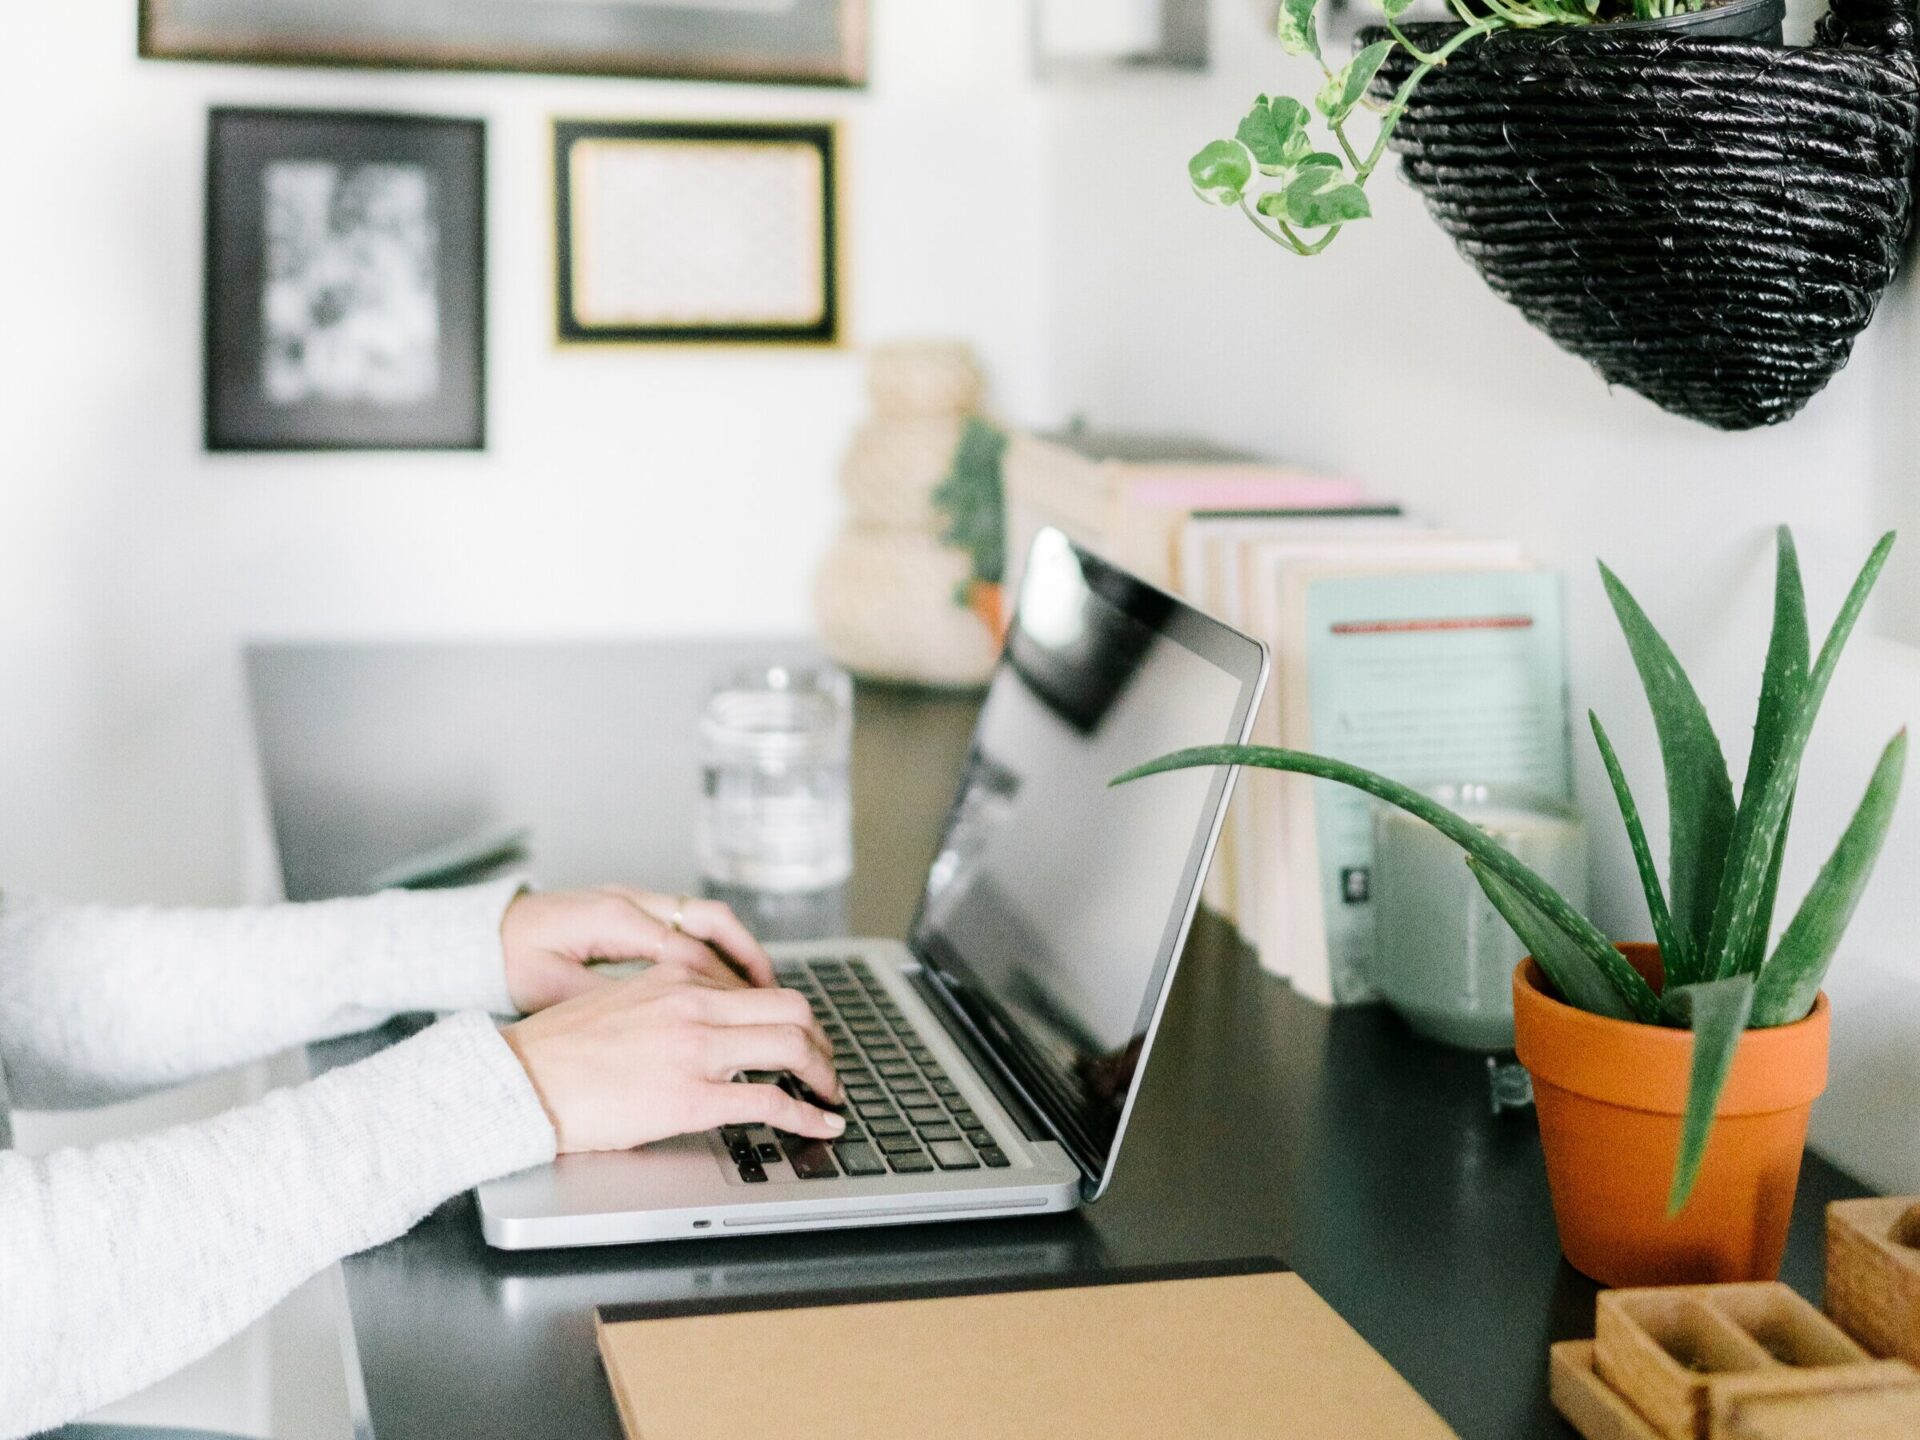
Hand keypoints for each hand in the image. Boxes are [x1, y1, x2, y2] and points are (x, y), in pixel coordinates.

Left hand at [499, 887, 775, 1013]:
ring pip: (707, 916)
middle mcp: (631, 901)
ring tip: (765, 992)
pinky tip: (728, 981)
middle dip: (750, 960)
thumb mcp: (551, 990)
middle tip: (777, 1001)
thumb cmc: (514, 963)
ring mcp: (635, 899)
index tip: (751, 1020)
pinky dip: (717, 949)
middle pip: (711, 921)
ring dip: (740, 951)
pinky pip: (690, 922)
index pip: (687, 951)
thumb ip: (606, 999)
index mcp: (612, 920)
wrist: (485, 934)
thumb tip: (656, 1021)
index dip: (725, 988)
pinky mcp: (633, 907)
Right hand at [501, 963, 845, 1153]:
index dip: (792, 1015)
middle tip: (825, 1065)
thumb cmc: (557, 1053)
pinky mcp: (691, 1098)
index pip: (759, 986)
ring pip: (792, 1046)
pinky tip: (822, 1125)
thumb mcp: (622, 1004)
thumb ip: (668, 1005)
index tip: (802, 1035)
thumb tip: (704, 1025)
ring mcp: (695, 1050)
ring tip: (830, 1095)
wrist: (519, 1081)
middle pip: (792, 1008)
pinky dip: (808, 1115)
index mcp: (676, 979)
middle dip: (821, 1039)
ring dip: (824, 1073)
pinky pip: (770, 1102)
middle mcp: (694, 1004)